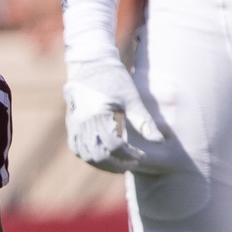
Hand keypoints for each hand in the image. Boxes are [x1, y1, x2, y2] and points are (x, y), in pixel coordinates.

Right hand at [63, 58, 167, 173]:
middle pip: (98, 155)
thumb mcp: (132, 99)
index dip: (129, 154)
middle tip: (132, 164)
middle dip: (116, 164)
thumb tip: (160, 142)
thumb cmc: (114, 80)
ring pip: (86, 155)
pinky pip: (77, 149)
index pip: (113, 146)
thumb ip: (144, 122)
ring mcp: (73, 125)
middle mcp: (82, 123)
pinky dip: (90, 157)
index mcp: (97, 115)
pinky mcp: (70, 126)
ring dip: (103, 164)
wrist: (90, 66)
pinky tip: (105, 156)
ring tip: (120, 164)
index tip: (141, 155)